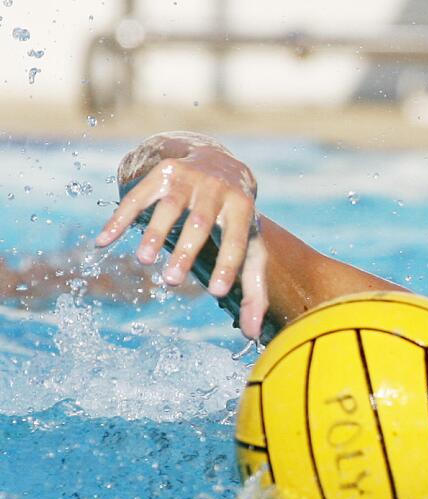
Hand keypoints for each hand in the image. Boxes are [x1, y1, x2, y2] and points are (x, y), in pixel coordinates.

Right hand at [95, 137, 269, 339]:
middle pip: (201, 223)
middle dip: (185, 252)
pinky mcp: (163, 174)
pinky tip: (103, 241)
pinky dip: (120, 218)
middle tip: (171, 281)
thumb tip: (253, 334)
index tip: (215, 292)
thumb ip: (253, 291)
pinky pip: (138, 196)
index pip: (237, 242)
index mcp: (243, 210)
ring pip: (170, 207)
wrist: (221, 164)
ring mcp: (189, 179)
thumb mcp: (251, 249)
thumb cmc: (237, 221)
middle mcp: (218, 191)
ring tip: (143, 261)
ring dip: (154, 233)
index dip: (227, 266)